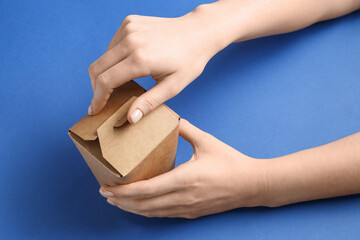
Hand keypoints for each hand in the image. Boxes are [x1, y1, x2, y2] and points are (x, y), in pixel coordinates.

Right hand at [88, 8, 225, 122]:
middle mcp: (130, 40)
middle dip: (96, 87)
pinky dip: (114, 58)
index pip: (106, 81)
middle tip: (102, 101)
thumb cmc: (190, 61)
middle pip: (97, 67)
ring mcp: (129, 28)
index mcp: (140, 59)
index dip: (97, 98)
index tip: (95, 110)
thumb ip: (149, 102)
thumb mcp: (173, 87)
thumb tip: (130, 118)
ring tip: (119, 84)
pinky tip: (127, 65)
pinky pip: (112, 44)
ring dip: (105, 72)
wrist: (199, 32)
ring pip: (104, 56)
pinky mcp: (129, 22)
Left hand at [99, 119, 267, 217]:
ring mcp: (186, 208)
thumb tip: (170, 117)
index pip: (146, 190)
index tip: (107, 187)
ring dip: (132, 208)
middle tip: (104, 193)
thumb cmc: (230, 163)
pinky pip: (163, 214)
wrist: (251, 185)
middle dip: (121, 201)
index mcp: (184, 179)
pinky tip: (140, 206)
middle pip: (143, 205)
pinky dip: (147, 211)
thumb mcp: (207, 141)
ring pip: (152, 213)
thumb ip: (186, 129)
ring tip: (117, 201)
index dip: (124, 191)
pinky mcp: (191, 212)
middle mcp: (182, 198)